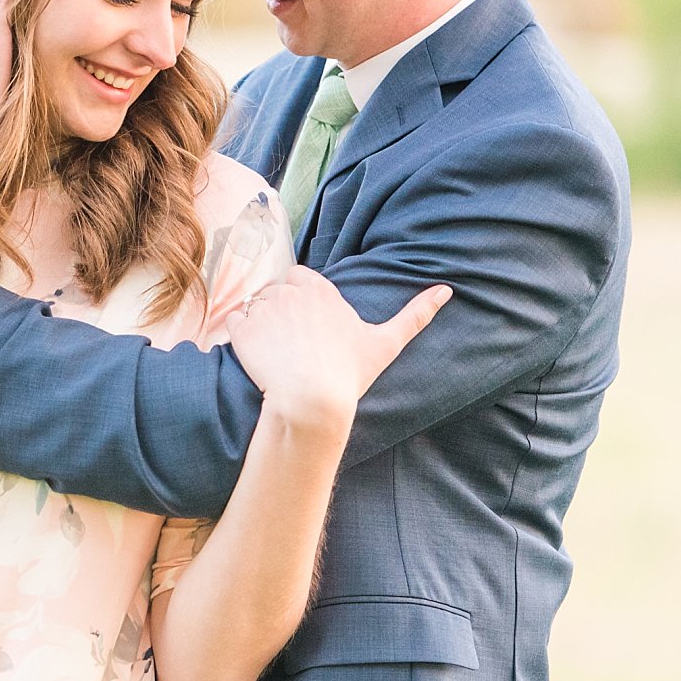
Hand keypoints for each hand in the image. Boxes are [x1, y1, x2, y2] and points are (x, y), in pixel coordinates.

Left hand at [227, 268, 451, 436]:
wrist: (310, 402)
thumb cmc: (348, 374)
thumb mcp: (386, 343)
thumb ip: (415, 314)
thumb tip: (447, 290)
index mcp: (320, 290)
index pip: (299, 278)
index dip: (299, 300)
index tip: (307, 326)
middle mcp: (290, 292)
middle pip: (275, 290)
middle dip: (279, 310)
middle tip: (291, 344)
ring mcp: (263, 309)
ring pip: (253, 304)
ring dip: (259, 323)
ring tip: (274, 353)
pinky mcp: (241, 328)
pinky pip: (233, 322)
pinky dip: (240, 337)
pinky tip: (257, 356)